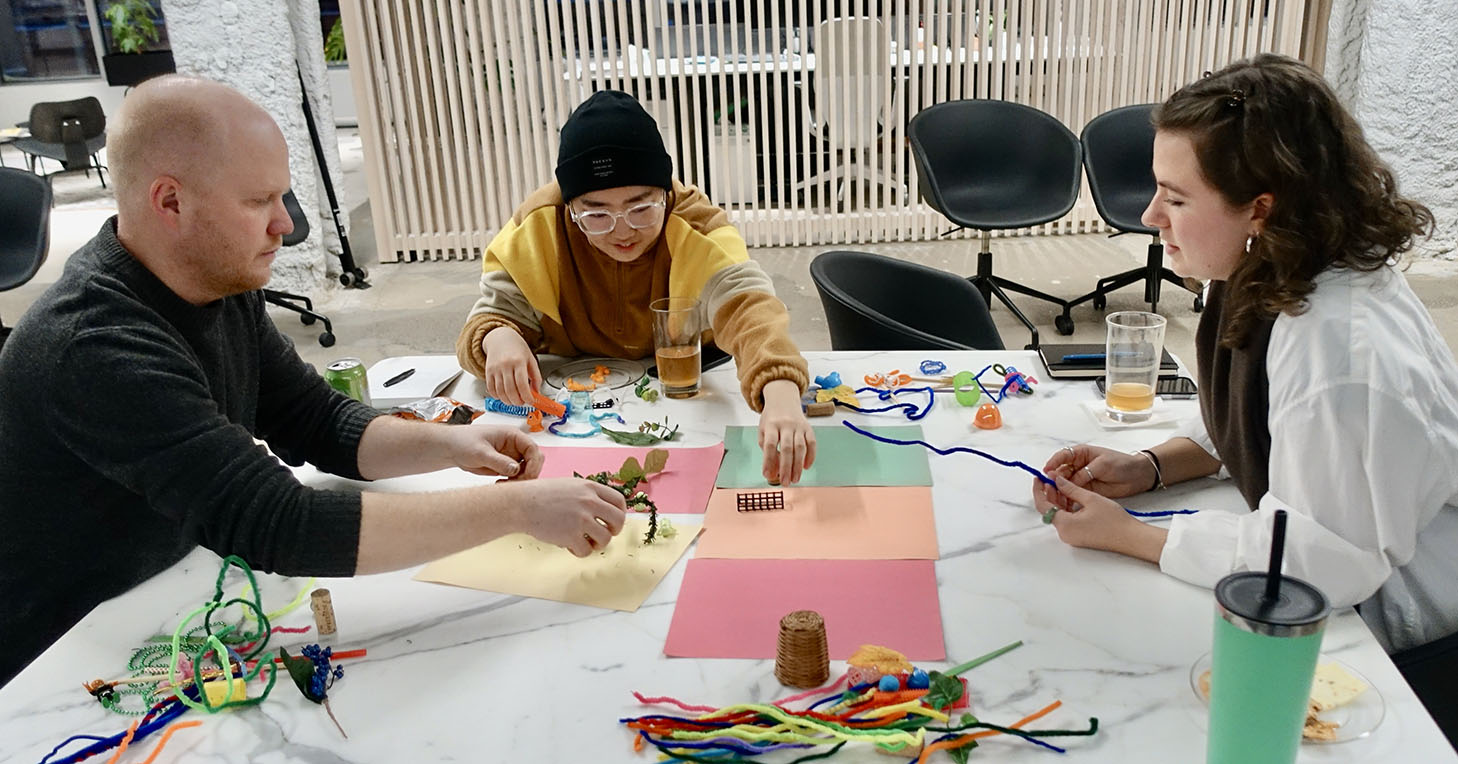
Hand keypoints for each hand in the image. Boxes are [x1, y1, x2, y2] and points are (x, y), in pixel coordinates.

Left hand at [448, 422, 543, 479]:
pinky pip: (517, 477)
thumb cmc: (463, 441)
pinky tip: (500, 483)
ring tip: (504, 483)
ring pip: (528, 470)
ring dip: (521, 479)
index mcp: (512, 435)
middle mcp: (515, 446)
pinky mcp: (506, 467)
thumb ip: (498, 461)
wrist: (452, 448)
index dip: (534, 463)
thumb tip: (516, 469)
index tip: (527, 476)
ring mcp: (512, 457)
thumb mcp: (480, 452)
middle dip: (530, 473)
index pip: (532, 448)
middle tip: (516, 482)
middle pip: (535, 460)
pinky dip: (513, 483)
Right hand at [482, 326, 541, 405]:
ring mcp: (495, 369)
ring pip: (500, 392)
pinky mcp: (488, 372)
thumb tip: (537, 392)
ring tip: (514, 401)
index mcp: (518, 361)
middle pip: (510, 390)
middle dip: (517, 401)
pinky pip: (491, 389)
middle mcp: (505, 365)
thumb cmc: (517, 348)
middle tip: (522, 402)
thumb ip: (536, 376)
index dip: (527, 396)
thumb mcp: (531, 359)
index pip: (522, 384)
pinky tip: (504, 396)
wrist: (500, 338)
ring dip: (508, 401)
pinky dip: (497, 396)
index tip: (530, 401)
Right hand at [507, 478, 627, 556]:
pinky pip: (587, 551)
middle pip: (618, 521)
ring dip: (596, 544)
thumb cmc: (541, 496)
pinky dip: (580, 552)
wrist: (520, 504)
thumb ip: (588, 495)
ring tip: (584, 541)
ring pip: (605, 539)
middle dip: (614, 531)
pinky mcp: (571, 535)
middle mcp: (589, 501)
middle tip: (604, 534)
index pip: (619, 501)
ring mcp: (581, 519)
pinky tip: (570, 546)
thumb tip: (605, 510)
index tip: (613, 522)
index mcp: (590, 487)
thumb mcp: (569, 486)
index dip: (619, 514)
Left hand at [759, 379, 815, 484]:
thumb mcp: (763, 430)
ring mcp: (799, 426)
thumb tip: (773, 471)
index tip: (767, 475)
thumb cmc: (771, 419)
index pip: (770, 445)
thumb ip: (766, 450)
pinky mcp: (808, 428)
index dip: (769, 461)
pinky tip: (806, 467)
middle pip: (787, 448)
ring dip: (798, 466)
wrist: (783, 399)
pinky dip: (811, 456)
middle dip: (786, 468)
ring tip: (795, 479)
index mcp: (771, 425)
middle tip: (785, 483)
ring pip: (800, 447)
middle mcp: (786, 425)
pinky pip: (812, 443)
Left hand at [1031, 474, 1167, 562]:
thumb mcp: (1090, 498)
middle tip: (1054, 477)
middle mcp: (1064, 533)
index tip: (1040, 477)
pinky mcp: (1078, 537)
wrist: (1131, 538)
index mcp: (1064, 525)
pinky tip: (1072, 496)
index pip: (1043, 505)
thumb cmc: (1114, 520)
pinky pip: (1067, 520)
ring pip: (1058, 514)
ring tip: (1064, 484)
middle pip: (1049, 510)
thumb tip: (1057, 480)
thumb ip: (1070, 488)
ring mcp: (1071, 536)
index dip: (1039, 490)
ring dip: (1059, 499)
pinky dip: (1067, 507)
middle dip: (1050, 493)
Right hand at [1039, 444, 1155, 510]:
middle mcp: (1077, 465)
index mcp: (1080, 453)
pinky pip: (1072, 494)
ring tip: (1057, 498)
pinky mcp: (1086, 490)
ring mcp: (1081, 478)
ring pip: (1064, 484)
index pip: (1062, 456)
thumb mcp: (1102, 465)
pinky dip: (1068, 499)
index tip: (1047, 472)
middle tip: (1050, 489)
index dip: (1053, 463)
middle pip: (1060, 472)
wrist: (1138, 476)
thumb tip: (1067, 482)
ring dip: (1059, 491)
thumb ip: (1084, 473)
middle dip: (1054, 480)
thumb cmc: (1121, 464)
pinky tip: (1065, 504)